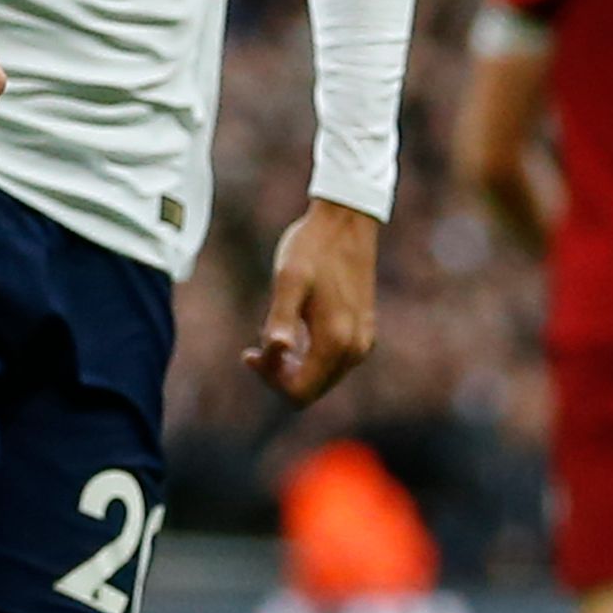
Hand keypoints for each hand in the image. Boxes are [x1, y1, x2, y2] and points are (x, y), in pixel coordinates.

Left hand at [249, 201, 381, 404]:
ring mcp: (362, 342)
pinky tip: (292, 333)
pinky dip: (308, 358)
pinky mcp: (362, 332)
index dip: (269, 379)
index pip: (298, 392)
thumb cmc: (312, 247)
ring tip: (272, 338)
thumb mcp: (288, 280)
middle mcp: (355, 349)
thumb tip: (275, 348)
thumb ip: (280, 317)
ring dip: (293, 368)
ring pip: (321, 381)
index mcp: (336, 341)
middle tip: (255, 348)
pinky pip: (332, 364)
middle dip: (279, 376)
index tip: (250, 351)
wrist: (346, 220)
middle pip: (310, 392)